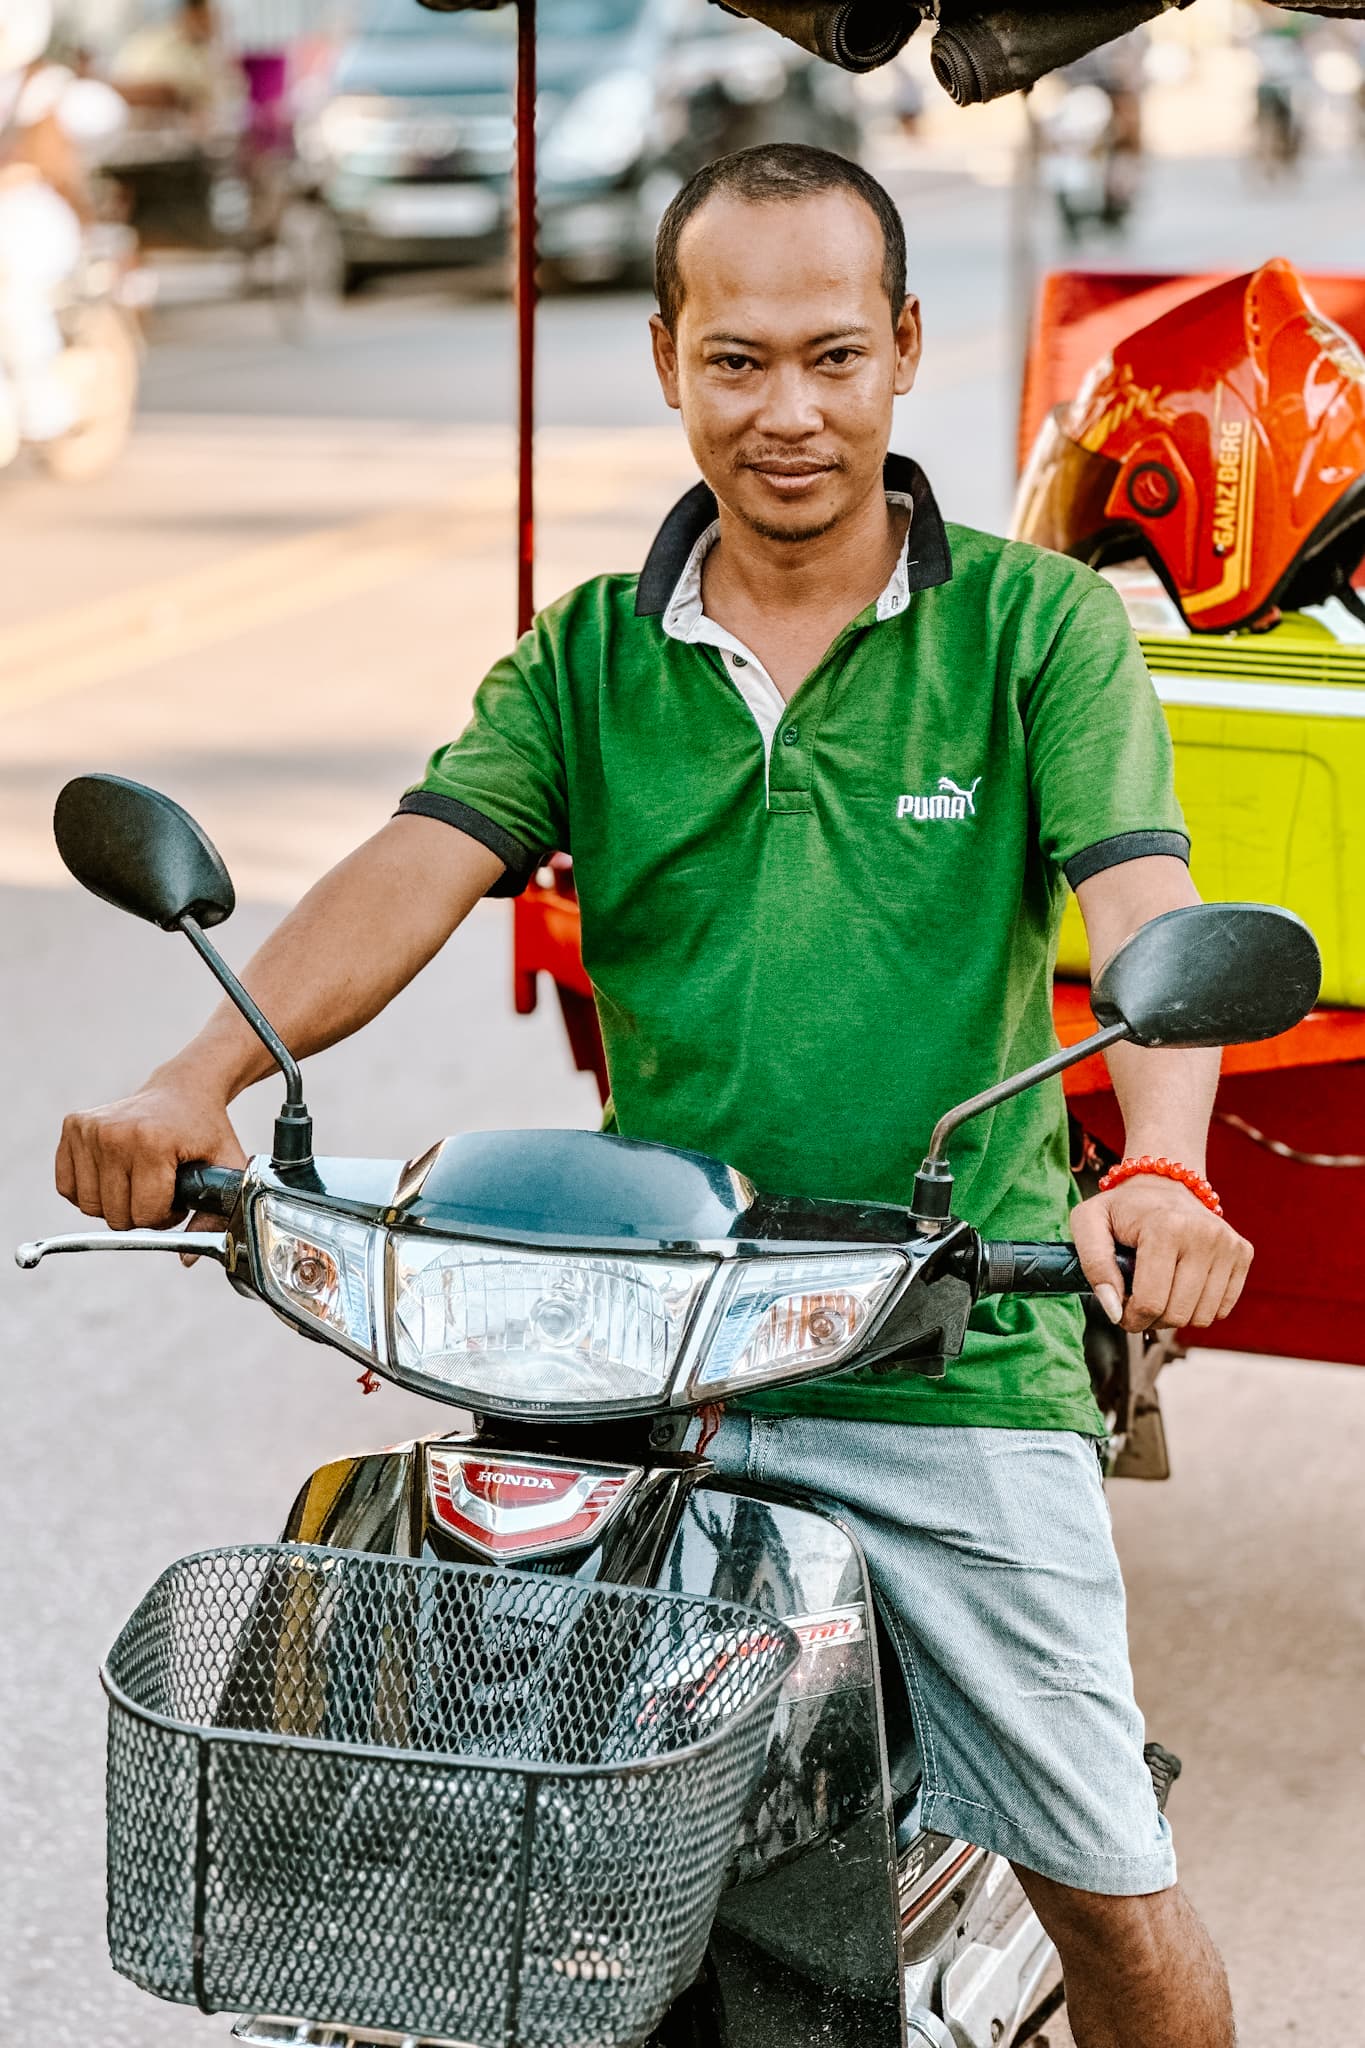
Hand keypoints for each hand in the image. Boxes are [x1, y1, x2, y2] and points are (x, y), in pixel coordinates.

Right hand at [56, 1069, 246, 1231]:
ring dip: (116, 1204)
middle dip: (141, 1213)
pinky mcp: (73, 1125)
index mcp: (152, 1142)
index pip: (145, 1214)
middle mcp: (114, 1133)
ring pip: (89, 1206)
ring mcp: (89, 1128)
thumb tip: (186, 1260)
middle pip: (115, 1215)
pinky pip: (68, 1187)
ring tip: (141, 1182)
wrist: (184, 1090)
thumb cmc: (205, 1131)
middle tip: (160, 1190)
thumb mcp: (226, 1170)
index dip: (165, 1217)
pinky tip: (115, 1175)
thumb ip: (213, 1218)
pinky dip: (90, 1191)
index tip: (178, 1198)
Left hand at [1071, 1176, 1252, 1334]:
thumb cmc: (1122, 1208)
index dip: (1129, 1317)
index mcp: (1166, 1227)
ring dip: (1175, 1316)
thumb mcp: (1088, 1223)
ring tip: (1159, 1291)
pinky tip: (1182, 1285)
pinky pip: (1221, 1309)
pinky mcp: (1242, 1253)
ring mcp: (1228, 1244)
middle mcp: (1204, 1234)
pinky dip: (1198, 1307)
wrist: (1164, 1183)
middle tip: (1138, 1299)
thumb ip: (1093, 1266)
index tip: (1120, 1308)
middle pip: (1177, 1315)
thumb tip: (1114, 1310)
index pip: (1150, 1302)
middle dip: (1151, 1319)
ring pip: (1201, 1318)